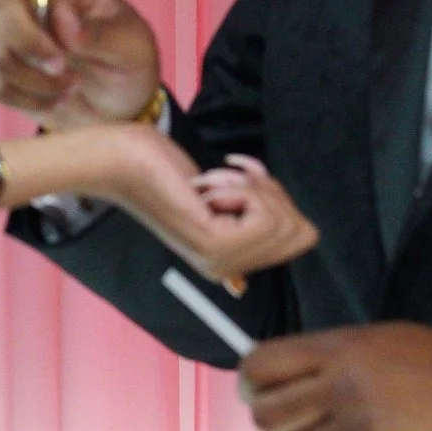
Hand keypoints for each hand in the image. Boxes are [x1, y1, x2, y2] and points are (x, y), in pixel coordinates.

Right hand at [0, 0, 162, 126]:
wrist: (117, 109)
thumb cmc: (127, 64)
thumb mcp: (131, 49)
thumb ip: (100, 33)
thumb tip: (60, 18)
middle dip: (21, 33)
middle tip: (59, 63)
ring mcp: (15, 31)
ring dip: (37, 78)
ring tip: (72, 86)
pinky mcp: (3, 67)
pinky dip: (30, 98)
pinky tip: (56, 99)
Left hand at [85, 128, 320, 278]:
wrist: (122, 161)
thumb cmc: (166, 169)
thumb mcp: (224, 192)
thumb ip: (259, 210)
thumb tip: (309, 235)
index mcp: (231, 260)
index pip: (302, 238)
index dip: (282, 199)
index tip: (243, 182)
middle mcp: (227, 269)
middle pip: (300, 230)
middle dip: (271, 191)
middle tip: (225, 180)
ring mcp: (220, 259)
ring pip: (284, 221)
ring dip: (252, 186)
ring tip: (212, 182)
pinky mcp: (213, 242)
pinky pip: (263, 215)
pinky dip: (242, 186)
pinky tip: (206, 187)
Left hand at [238, 323, 431, 430]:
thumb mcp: (379, 340)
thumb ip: (328, 356)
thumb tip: (277, 375)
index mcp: (338, 350)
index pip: (259, 366)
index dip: (250, 383)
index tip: (257, 392)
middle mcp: (340, 389)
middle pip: (265, 417)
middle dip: (275, 423)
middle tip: (298, 424)